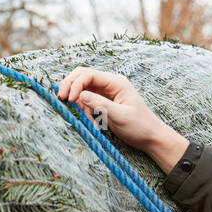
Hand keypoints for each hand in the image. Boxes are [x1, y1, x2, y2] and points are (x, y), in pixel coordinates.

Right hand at [55, 66, 186, 170]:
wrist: (150, 137)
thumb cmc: (140, 126)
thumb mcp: (120, 116)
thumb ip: (100, 104)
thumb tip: (80, 96)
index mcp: (116, 82)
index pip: (89, 74)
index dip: (75, 84)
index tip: (69, 99)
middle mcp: (109, 84)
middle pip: (82, 76)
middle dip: (70, 86)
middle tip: (61, 99)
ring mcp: (105, 92)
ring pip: (82, 89)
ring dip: (78, 102)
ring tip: (86, 119)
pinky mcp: (103, 102)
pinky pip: (86, 101)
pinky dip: (84, 110)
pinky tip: (92, 122)